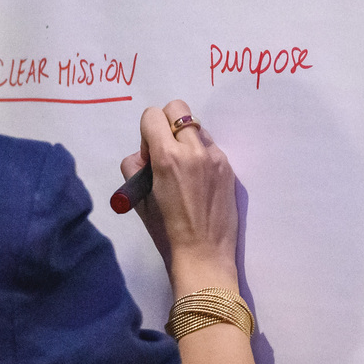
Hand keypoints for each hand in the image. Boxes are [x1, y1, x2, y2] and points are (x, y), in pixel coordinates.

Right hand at [120, 100, 239, 297]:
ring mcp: (215, 157)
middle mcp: (193, 150)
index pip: (152, 115)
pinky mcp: (228, 167)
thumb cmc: (166, 231)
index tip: (150, 156)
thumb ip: (135, 168)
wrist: (204, 254)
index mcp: (167, 157)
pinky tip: (200, 182)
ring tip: (185, 170)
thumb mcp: (138, 198)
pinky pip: (210, 147)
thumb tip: (146, 155)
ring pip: (196, 127)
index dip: (146, 132)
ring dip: (187, 139)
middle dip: (167, 125)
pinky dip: (202, 155)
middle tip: (166, 153)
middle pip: (178, 109)